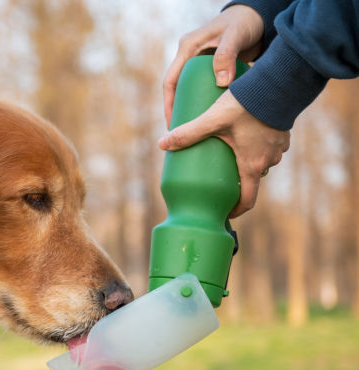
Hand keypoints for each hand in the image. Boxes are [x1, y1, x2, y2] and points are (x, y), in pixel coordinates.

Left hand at [158, 90, 289, 217]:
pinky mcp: (282, 133)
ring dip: (246, 163)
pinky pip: (268, 147)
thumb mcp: (212, 120)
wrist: (279, 82)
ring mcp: (278, 147)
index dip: (235, 210)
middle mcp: (268, 160)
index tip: (225, 213)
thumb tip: (162, 143)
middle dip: (236, 182)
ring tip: (230, 156)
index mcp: (252, 165)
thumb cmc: (246, 104)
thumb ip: (188, 132)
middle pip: (251, 180)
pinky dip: (257, 148)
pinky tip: (245, 137)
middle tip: (220, 179)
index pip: (247, 200)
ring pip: (261, 162)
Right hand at [163, 4, 264, 126]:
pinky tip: (208, 119)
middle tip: (181, 133)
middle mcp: (190, 56)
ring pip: (189, 90)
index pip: (171, 81)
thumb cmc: (245, 23)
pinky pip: (202, 89)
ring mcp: (200, 62)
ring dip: (189, 108)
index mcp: (187, 48)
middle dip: (176, 110)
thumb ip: (226, 56)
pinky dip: (203, 103)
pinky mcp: (212, 68)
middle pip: (177, 88)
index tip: (172, 124)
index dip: (169, 104)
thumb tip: (221, 83)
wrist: (258, 15)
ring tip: (193, 130)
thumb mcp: (235, 36)